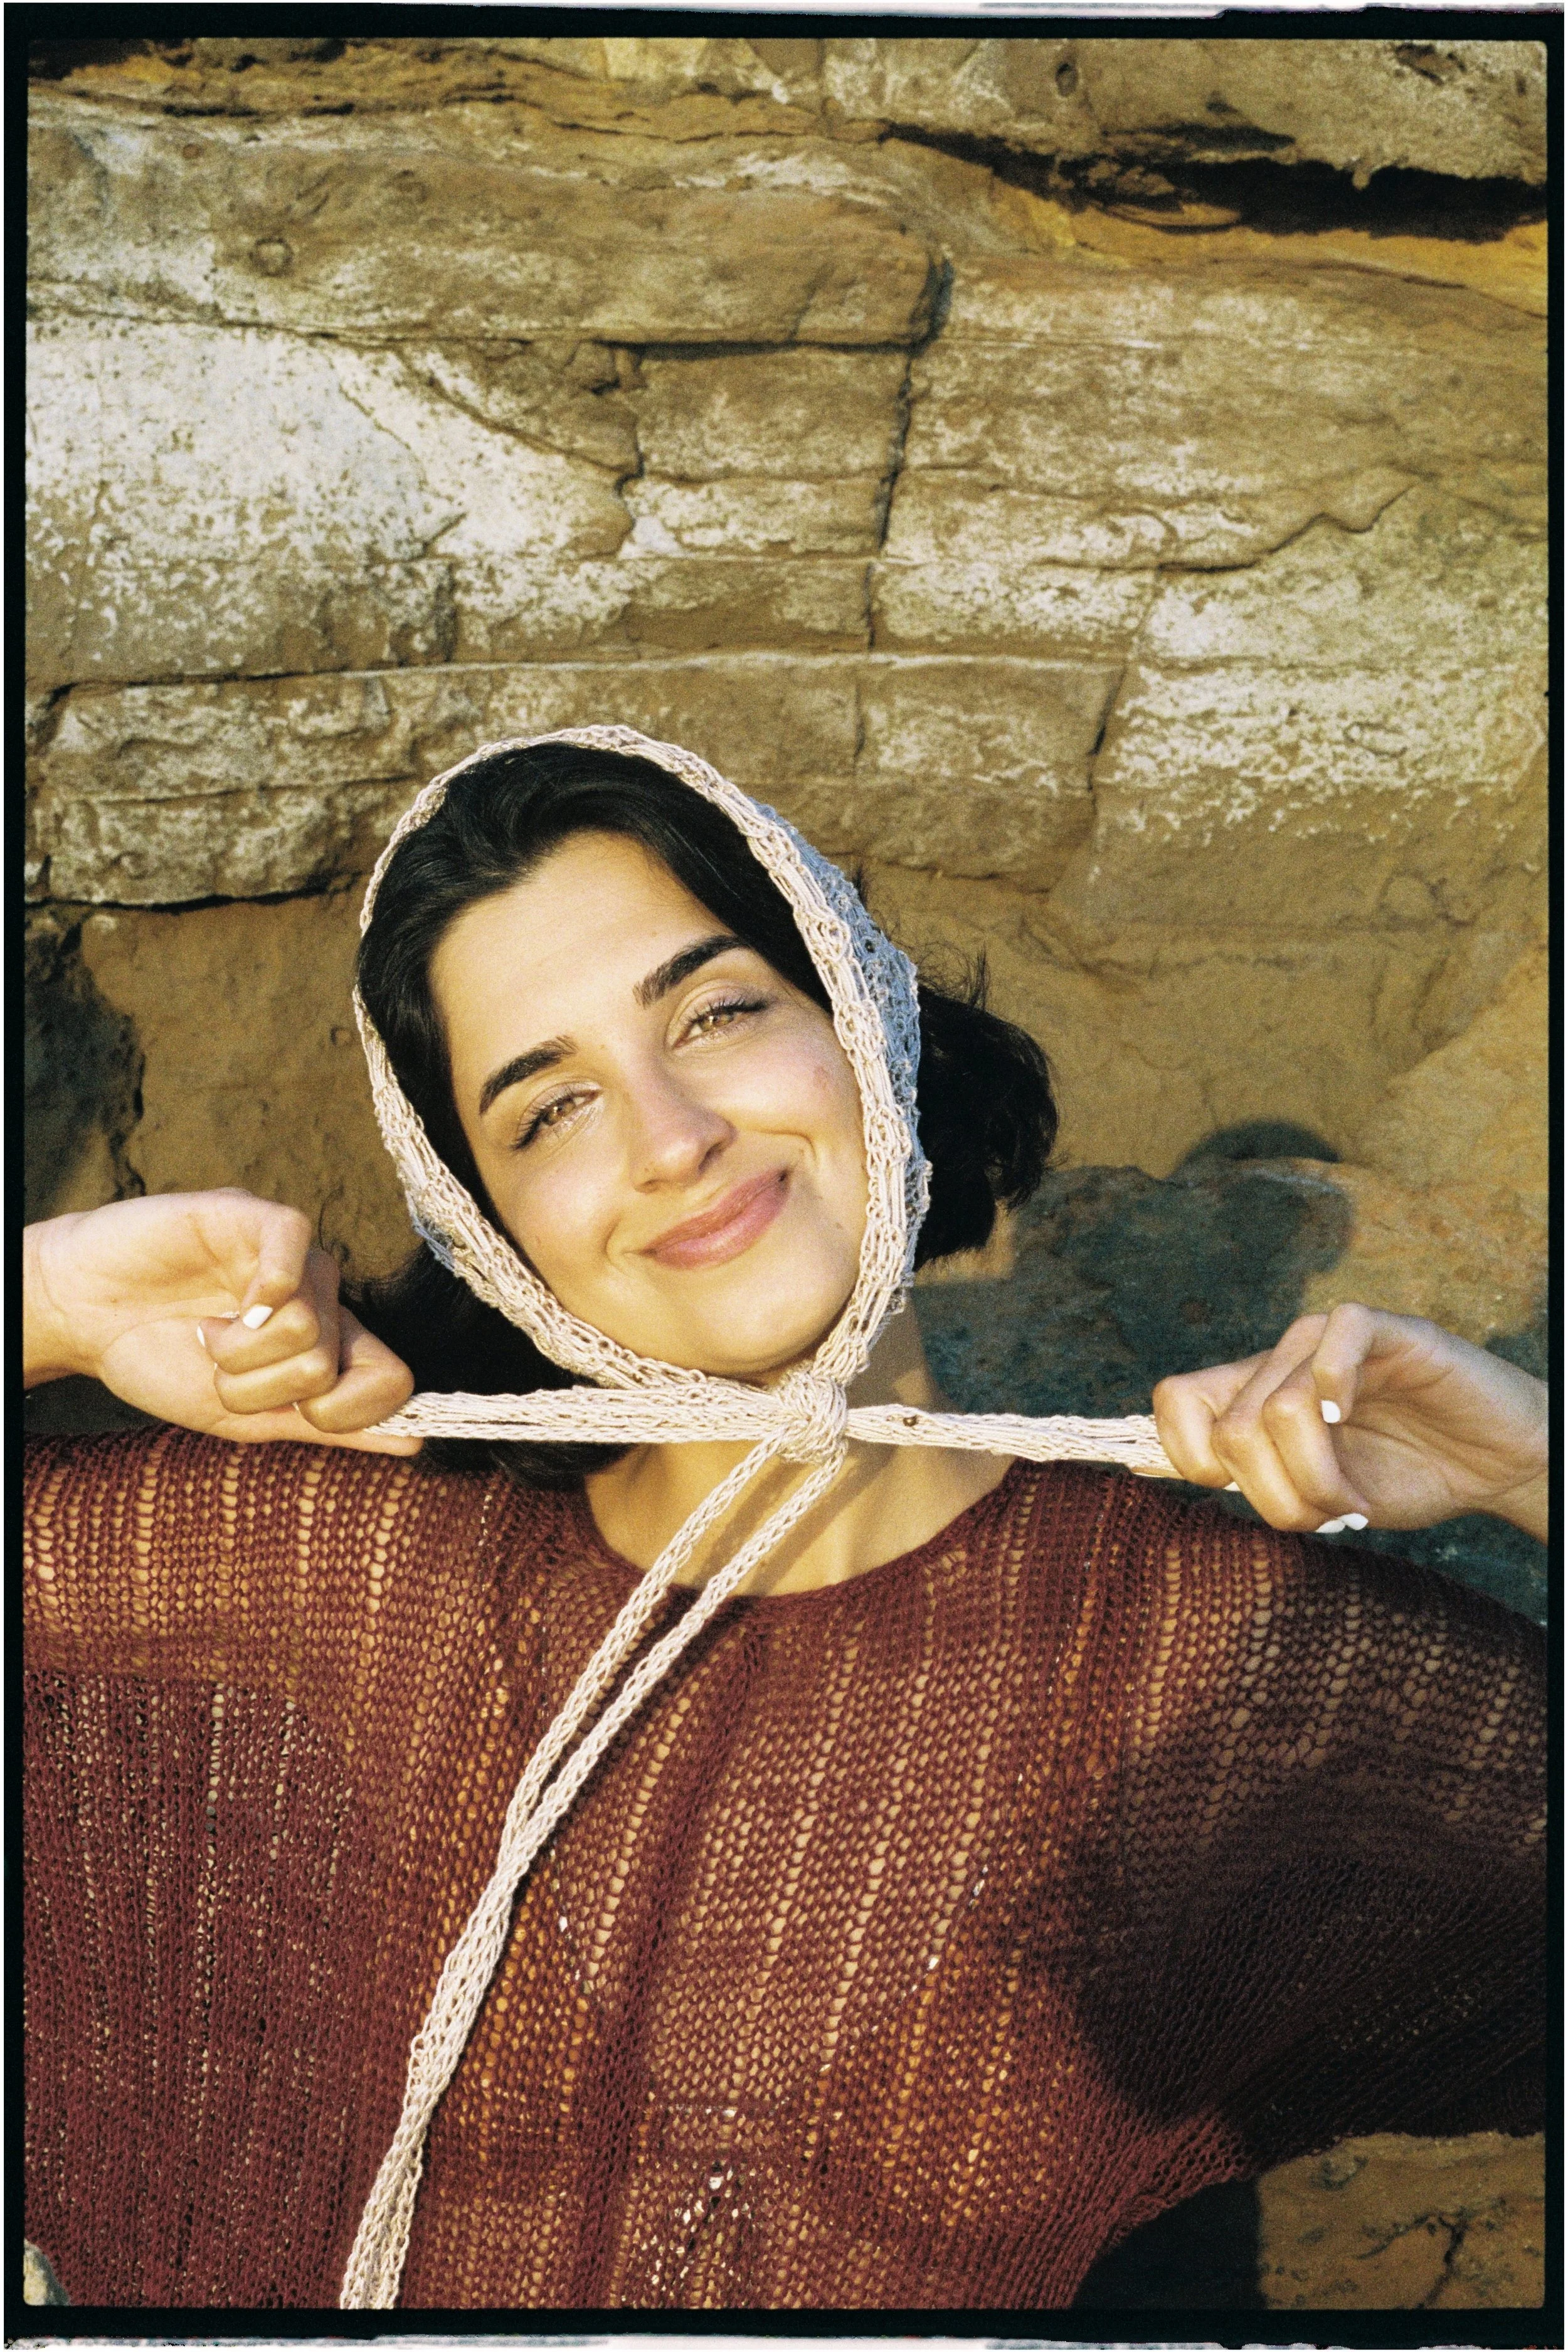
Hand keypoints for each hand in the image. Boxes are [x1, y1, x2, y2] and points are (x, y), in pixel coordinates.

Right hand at [25, 1191, 419, 1455]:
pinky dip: (264, 1285)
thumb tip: (414, 1447)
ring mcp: (292, 1256)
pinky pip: (294, 1244)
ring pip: (306, 1323)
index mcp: (330, 1344)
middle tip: (214, 1365)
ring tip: (203, 1329)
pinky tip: (230, 1301)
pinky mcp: (252, 1216)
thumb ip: (327, 1428)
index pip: (393, 1380)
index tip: (293, 1414)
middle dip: (256, 1388)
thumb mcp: (246, 1417)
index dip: (347, 1414)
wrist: (82, 1317)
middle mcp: (323, 1296)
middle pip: (327, 1365)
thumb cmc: (162, 1362)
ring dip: (235, 1352)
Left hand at [1153, 1304, 1547, 1541]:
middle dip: (1277, 1494)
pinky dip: (1336, 1388)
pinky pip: (1337, 1334)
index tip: (1248, 1497)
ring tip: (1357, 1503)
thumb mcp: (1315, 1495)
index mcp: (1255, 1393)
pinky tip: (1351, 1421)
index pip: (1175, 1400)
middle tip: (1329, 1516)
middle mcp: (1283, 1359)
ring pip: (1279, 1407)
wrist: (1493, 1464)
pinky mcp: (1388, 1329)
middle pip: (1232, 1429)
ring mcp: (1331, 1339)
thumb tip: (1169, 1471)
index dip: (1191, 1457)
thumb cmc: (1403, 1476)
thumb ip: (1256, 1480)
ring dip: (1318, 1479)